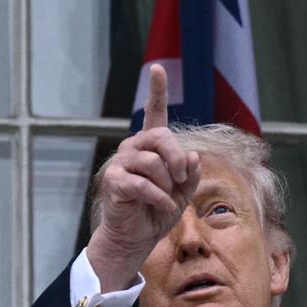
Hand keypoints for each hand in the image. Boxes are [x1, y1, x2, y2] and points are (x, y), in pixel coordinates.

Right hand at [83, 63, 199, 291]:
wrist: (136, 238)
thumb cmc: (158, 213)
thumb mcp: (184, 192)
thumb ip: (190, 173)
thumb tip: (193, 157)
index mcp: (151, 146)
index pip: (153, 113)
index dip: (156, 90)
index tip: (156, 68)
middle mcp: (133, 148)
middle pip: (161, 137)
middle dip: (177, 159)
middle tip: (181, 179)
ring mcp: (121, 163)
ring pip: (153, 162)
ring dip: (168, 184)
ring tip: (168, 199)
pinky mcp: (114, 182)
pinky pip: (144, 184)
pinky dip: (159, 198)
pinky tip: (161, 208)